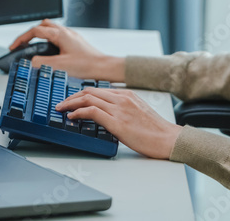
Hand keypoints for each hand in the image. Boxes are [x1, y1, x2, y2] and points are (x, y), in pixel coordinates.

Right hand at [8, 19, 124, 81]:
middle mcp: (66, 33)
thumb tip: (30, 62)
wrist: (104, 68)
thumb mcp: (59, 66)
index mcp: (60, 35)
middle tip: (23, 44)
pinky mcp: (76, 44)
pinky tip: (50, 54)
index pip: (35, 31)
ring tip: (34, 48)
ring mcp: (72, 37)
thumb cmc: (87, 66)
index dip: (21, 39)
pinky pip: (59, 37)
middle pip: (43, 26)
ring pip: (52, 30)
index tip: (14, 47)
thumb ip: (42, 63)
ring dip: (40, 36)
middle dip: (30, 33)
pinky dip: (50, 42)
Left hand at [56, 87, 181, 159]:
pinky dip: (78, 112)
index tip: (72, 100)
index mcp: (127, 95)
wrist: (168, 139)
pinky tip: (72, 117)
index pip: (98, 90)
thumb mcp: (139, 111)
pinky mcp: (117, 122)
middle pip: (89, 91)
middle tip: (61, 104)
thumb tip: (108, 114)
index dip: (81, 94)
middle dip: (72, 97)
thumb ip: (124, 108)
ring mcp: (119, 109)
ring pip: (88, 99)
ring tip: (61, 109)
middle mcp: (121, 98)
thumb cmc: (156, 130)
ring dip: (70, 103)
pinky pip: (92, 112)